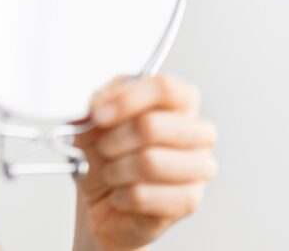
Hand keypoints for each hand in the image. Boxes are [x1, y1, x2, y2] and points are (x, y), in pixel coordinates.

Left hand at [72, 74, 217, 250]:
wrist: (101, 198)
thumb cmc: (103, 155)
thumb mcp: (89, 122)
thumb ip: (95, 107)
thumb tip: (100, 107)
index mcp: (176, 102)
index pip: (164, 88)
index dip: (127, 99)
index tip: (99, 114)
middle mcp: (196, 131)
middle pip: (154, 125)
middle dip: (114, 139)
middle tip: (103, 148)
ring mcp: (199, 166)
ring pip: (149, 162)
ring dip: (116, 169)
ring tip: (111, 173)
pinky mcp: (190, 200)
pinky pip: (144, 194)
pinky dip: (120, 195)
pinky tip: (121, 194)